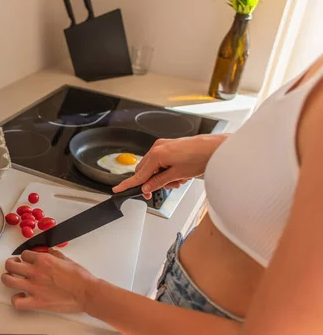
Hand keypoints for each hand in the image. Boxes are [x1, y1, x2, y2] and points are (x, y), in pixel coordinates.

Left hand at [1, 248, 96, 312]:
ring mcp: (34, 287)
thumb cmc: (80, 277)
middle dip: (11, 264)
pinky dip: (16, 300)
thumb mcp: (67, 259)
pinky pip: (17, 302)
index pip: (24, 254)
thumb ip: (54, 254)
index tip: (27, 261)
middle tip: (14, 267)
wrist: (86, 292)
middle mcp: (35, 272)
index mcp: (43, 260)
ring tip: (11, 279)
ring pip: (8, 280)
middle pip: (10, 265)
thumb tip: (49, 251)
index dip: (24, 257)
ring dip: (7, 278)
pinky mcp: (37, 302)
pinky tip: (21, 297)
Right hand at [113, 134, 227, 198]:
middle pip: (145, 170)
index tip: (118, 189)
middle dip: (152, 181)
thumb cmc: (201, 157)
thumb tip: (147, 187)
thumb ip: (159, 182)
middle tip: (161, 188)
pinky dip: (166, 170)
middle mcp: (158, 147)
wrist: (215, 148)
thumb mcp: (178, 175)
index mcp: (157, 154)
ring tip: (179, 179)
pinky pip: (161, 161)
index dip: (128, 184)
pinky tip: (179, 173)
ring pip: (153, 167)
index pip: (139, 174)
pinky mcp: (170, 146)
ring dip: (162, 176)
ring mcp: (164, 145)